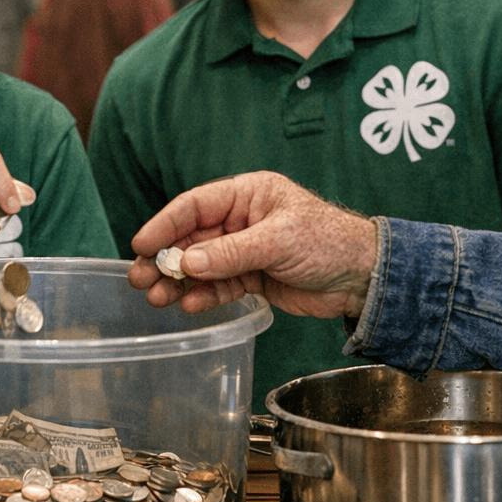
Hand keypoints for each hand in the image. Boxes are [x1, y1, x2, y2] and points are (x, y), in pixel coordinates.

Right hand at [128, 171, 378, 318]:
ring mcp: (246, 249)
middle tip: (139, 278)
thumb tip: (187, 262)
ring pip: (201, 265)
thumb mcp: (277, 241)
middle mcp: (242, 220)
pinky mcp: (253, 277)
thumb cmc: (328, 242)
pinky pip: (219, 286)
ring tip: (157, 298)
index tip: (140, 244)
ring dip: (178, 282)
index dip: (165, 224)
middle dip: (165, 259)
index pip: (195, 205)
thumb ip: (230, 253)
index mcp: (248, 195)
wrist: (363, 277)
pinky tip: (190, 306)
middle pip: (192, 238)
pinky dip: (204, 296)